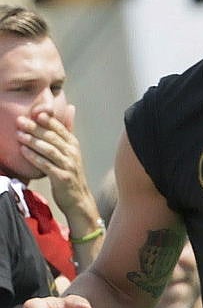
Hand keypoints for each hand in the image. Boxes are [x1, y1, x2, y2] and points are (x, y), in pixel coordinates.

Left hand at [17, 106, 94, 223]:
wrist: (78, 199)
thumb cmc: (70, 174)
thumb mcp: (71, 152)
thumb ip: (67, 132)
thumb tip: (70, 108)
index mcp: (74, 145)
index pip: (60, 128)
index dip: (48, 120)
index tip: (35, 112)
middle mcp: (72, 153)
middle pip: (53, 137)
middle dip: (35, 128)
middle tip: (20, 121)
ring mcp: (68, 165)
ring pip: (49, 149)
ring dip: (33, 141)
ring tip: (19, 134)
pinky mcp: (62, 177)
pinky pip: (45, 165)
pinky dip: (34, 157)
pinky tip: (23, 151)